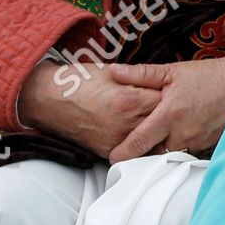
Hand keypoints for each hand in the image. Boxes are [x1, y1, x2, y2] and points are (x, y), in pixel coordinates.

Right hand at [17, 56, 161, 159]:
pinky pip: (132, 150)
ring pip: (150, 140)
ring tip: (161, 122)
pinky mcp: (106, 151)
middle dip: (167, 114)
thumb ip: (138, 80)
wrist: (50, 99)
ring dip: (157, 131)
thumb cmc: (80, 81)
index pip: (165, 101)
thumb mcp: (114, 73)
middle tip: (173, 107)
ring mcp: (116, 140)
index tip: (174, 91)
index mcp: (130, 101)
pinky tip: (144, 135)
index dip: (171, 95)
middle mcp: (125, 124)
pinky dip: (140, 143)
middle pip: (161, 122)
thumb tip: (159, 84)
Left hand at [103, 38, 224, 163]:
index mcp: (169, 115)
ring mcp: (196, 142)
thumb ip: (141, 74)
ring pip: (169, 155)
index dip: (121, 154)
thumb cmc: (207, 76)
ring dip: (159, 151)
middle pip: (152, 155)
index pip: (138, 143)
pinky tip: (175, 137)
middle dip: (140, 154)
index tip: (111, 156)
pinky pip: (185, 153)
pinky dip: (177, 147)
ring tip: (152, 141)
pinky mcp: (207, 146)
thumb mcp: (172, 71)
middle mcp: (182, 133)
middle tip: (129, 149)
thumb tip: (112, 71)